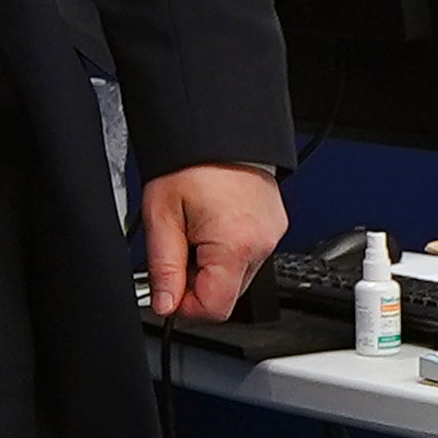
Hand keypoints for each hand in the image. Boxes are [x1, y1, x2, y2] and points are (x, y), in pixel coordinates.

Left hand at [140, 159, 284, 321]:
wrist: (218, 128)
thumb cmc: (191, 162)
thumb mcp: (162, 216)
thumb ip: (163, 267)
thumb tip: (165, 305)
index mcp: (234, 245)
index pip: (214, 308)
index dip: (185, 307)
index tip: (168, 291)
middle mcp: (262, 244)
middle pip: (227, 295)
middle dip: (197, 283)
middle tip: (179, 249)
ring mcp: (272, 235)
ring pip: (237, 277)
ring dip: (212, 266)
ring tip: (196, 231)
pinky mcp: (275, 227)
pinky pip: (249, 255)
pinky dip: (227, 250)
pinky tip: (213, 225)